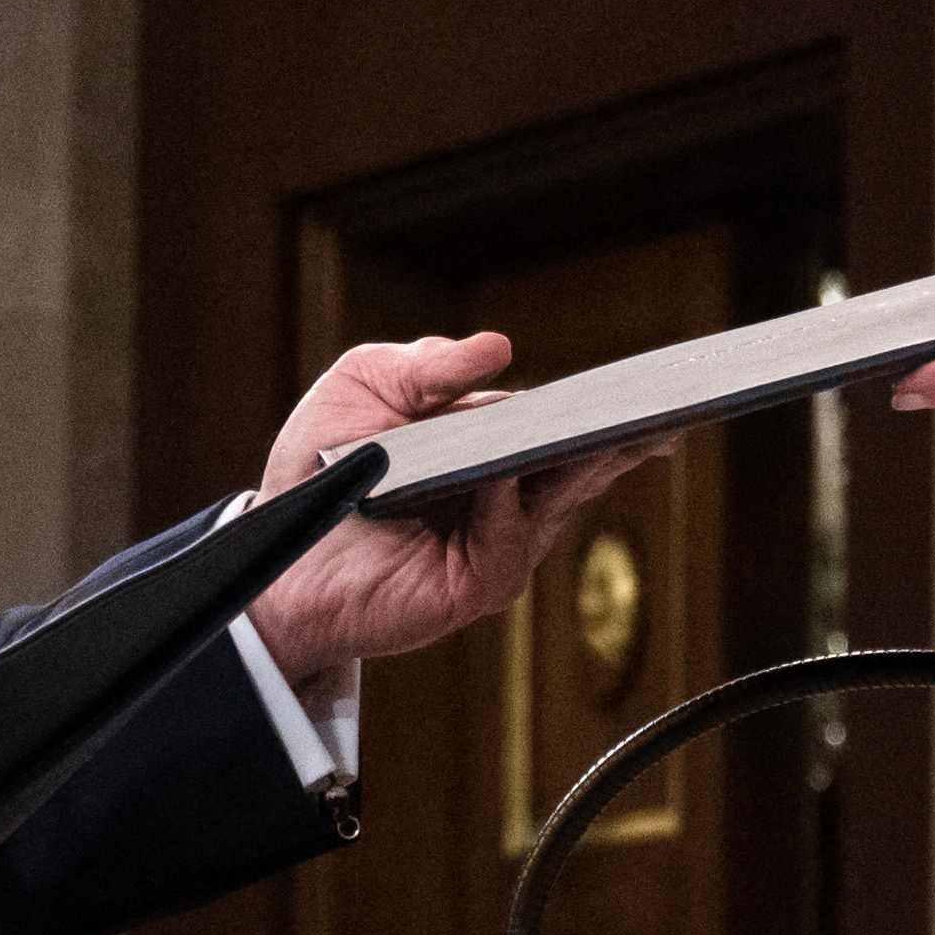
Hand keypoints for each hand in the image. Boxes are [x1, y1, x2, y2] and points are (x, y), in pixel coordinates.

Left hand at [244, 332, 662, 682]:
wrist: (274, 547)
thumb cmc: (320, 466)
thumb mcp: (366, 385)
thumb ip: (429, 363)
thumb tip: (501, 347)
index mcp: (492, 450)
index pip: (561, 426)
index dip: (603, 407)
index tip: (646, 385)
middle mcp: (506, 502)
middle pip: (581, 465)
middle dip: (621, 437)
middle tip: (660, 407)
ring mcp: (496, 547)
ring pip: (555, 502)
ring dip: (578, 465)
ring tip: (605, 427)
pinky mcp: (472, 586)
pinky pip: (507, 542)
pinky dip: (507, 507)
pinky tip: (504, 475)